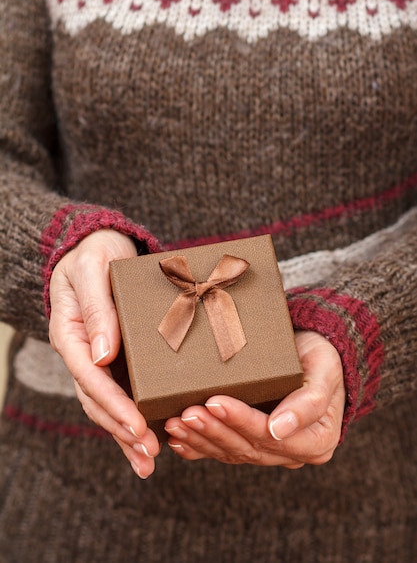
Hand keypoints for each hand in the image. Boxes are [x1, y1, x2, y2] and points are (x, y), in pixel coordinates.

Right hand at [49, 229, 159, 477]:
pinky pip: (123, 392)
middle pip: (98, 399)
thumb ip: (96, 307)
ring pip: (108, 404)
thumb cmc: (95, 253)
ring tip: (149, 460)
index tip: (137, 425)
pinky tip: (152, 438)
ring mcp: (98, 358)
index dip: (113, 404)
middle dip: (122, 429)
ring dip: (126, 434)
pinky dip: (134, 417)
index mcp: (70, 332)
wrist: (100, 246)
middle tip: (149, 453)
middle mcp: (83, 351)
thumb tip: (101, 354)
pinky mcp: (116, 359)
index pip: (89, 376)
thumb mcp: (92, 269)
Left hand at [164, 331, 344, 467]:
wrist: (315, 355)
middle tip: (186, 413)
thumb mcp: (325, 370)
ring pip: (232, 452)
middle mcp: (293, 453)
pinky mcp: (253, 445)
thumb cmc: (321, 358)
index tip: (214, 402)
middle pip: (247, 447)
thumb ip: (310, 402)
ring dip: (201, 439)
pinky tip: (177, 441)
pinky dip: (198, 447)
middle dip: (213, 430)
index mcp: (317, 440)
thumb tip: (278, 430)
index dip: (240, 420)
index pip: (270, 434)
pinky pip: (224, 452)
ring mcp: (272, 452)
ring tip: (176, 424)